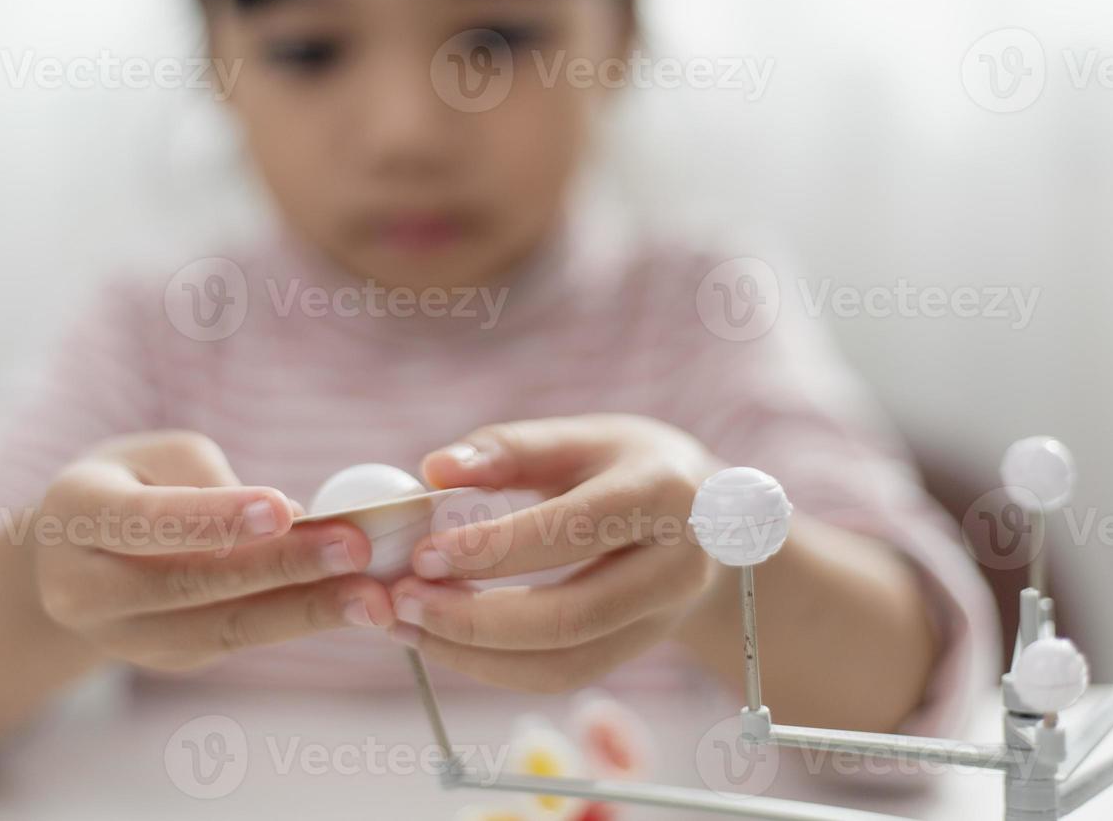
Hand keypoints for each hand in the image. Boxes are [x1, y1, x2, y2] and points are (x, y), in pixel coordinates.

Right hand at [34, 431, 394, 672]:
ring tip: (372, 598)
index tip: (283, 509)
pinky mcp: (170, 659)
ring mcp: (127, 637)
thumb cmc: (126, 485)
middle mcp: (87, 588)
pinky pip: (240, 639)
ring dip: (307, 611)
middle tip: (354, 549)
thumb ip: (211, 479)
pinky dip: (301, 620)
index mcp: (76, 517)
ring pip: (224, 626)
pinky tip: (354, 605)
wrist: (69, 560)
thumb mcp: (152, 457)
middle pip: (194, 583)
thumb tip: (293, 520)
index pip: (148, 520)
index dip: (216, 518)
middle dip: (282, 567)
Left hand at [389, 415, 722, 691]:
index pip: (574, 529)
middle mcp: (677, 564)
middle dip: (475, 618)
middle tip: (401, 602)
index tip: (422, 554)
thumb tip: (435, 469)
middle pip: (572, 614)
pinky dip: (496, 667)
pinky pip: (564, 676)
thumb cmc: (629, 465)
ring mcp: (665, 616)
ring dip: (475, 653)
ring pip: (566, 660)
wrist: (711, 519)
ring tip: (409, 625)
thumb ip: (511, 449)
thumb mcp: (582, 438)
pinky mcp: (640, 650)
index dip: (495, 548)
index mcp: (662, 492)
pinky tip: (445, 640)